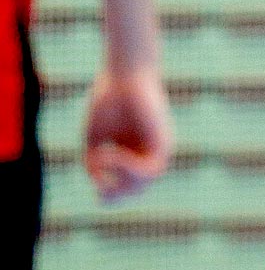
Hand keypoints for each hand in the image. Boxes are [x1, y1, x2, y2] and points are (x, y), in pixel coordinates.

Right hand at [83, 68, 172, 202]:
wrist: (124, 74)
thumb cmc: (109, 101)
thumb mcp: (95, 138)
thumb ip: (95, 164)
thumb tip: (100, 187)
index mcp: (135, 153)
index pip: (129, 184)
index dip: (115, 194)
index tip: (99, 195)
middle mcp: (150, 154)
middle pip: (138, 187)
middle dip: (118, 193)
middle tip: (101, 194)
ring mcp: (159, 149)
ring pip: (146, 181)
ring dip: (120, 178)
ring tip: (100, 159)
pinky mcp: (164, 143)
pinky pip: (151, 169)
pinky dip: (128, 167)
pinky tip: (112, 155)